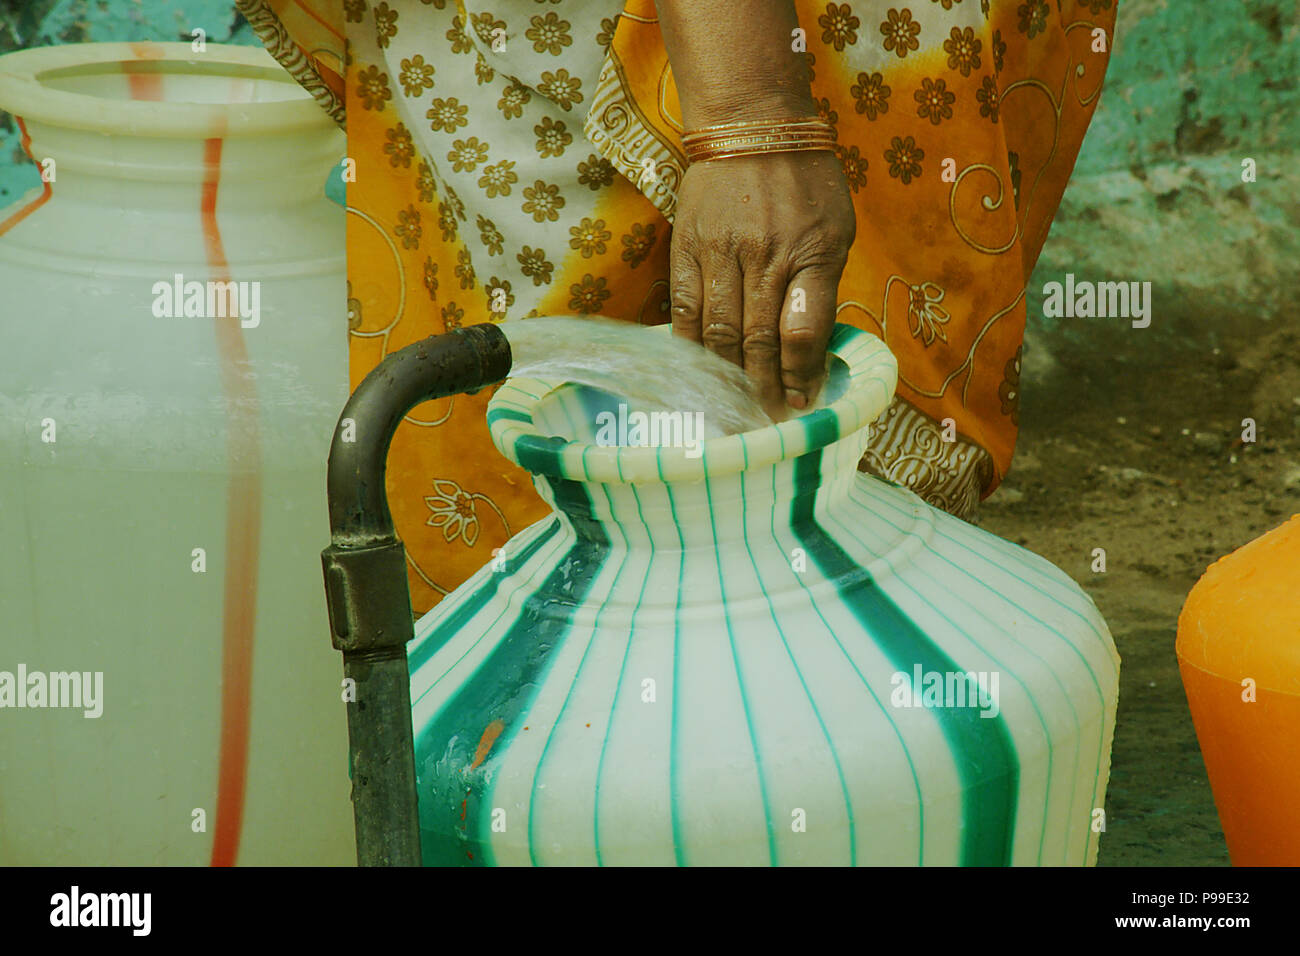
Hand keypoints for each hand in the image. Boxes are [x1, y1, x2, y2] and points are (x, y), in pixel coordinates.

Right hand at [669, 148, 855, 419]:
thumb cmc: (806, 179)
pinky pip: (686, 311)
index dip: (801, 376)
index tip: (802, 402)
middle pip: (759, 341)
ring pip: (720, 333)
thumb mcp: (836, 228)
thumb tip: (813, 348)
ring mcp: (720, 253)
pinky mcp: (686, 248)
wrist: (750, 122)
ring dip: (730, 376)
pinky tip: (701, 371)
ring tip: (738, 403)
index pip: (802, 332)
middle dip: (765, 388)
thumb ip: (823, 285)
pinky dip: (692, 347)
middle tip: (767, 418)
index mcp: (811, 252)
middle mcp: (764, 256)